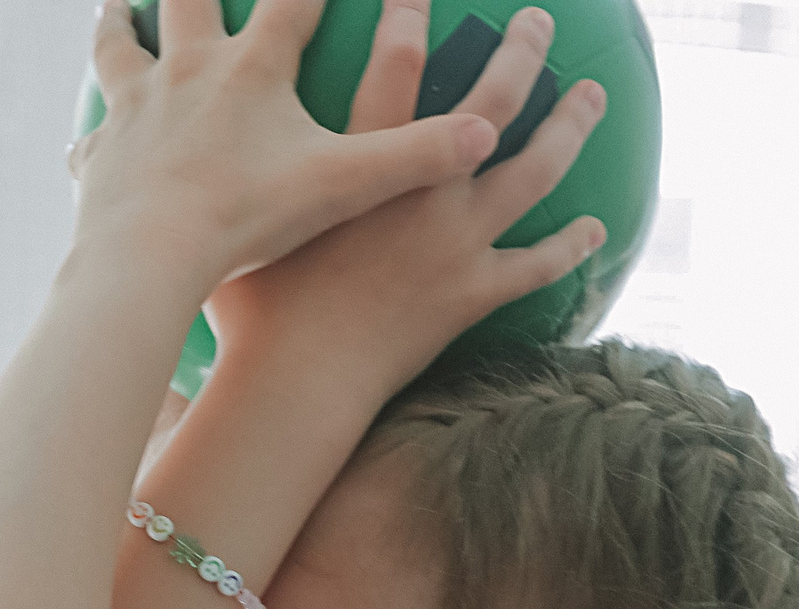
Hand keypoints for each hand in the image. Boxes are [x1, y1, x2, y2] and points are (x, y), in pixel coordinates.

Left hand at [68, 0, 500, 300]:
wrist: (148, 259)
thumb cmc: (245, 217)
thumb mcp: (343, 185)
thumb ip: (415, 157)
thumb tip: (486, 134)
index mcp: (251, 68)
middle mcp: (188, 72)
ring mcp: (135, 109)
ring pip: (119, 48)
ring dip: (118, 24)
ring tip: (115, 9)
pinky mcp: (99, 156)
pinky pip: (89, 140)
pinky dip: (89, 139)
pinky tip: (82, 146)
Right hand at [205, 3, 607, 393]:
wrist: (298, 381)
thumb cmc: (256, 311)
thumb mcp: (241, 231)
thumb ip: (244, 191)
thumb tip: (201, 166)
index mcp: (366, 164)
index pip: (398, 62)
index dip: (410, 13)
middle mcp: (426, 190)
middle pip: (493, 100)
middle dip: (522, 51)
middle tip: (537, 22)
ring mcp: (458, 240)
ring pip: (536, 169)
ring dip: (572, 126)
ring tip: (592, 95)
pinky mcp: (474, 293)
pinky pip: (537, 264)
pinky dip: (572, 247)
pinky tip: (597, 230)